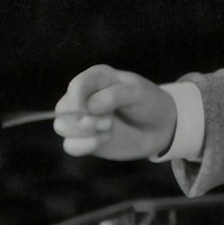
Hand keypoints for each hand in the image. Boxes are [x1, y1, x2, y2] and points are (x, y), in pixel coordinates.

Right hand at [53, 64, 177, 159]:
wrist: (161, 127)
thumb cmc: (149, 102)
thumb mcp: (137, 92)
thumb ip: (113, 95)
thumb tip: (89, 108)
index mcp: (96, 78)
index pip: (76, 86)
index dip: (77, 100)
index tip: (89, 112)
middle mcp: (85, 97)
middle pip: (63, 107)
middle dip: (82, 120)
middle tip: (108, 123)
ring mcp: (83, 119)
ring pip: (62, 126)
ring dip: (84, 133)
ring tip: (109, 130)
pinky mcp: (85, 139)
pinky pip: (70, 146)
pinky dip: (83, 146)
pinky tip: (102, 141)